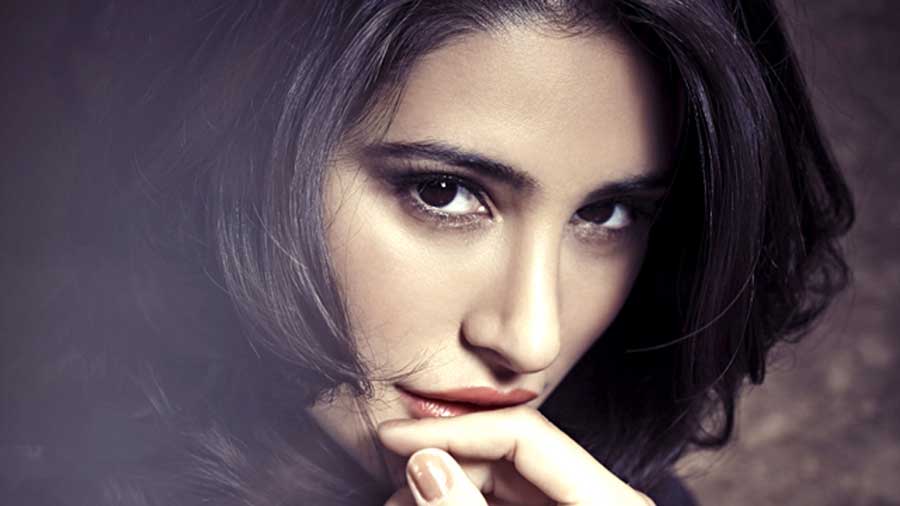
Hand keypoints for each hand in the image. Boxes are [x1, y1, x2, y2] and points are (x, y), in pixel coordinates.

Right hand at [378, 405, 654, 504]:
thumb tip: (425, 462)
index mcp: (611, 504)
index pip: (525, 432)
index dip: (455, 427)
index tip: (396, 435)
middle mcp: (598, 500)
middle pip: (510, 453)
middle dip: (442, 459)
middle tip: (390, 473)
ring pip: (502, 480)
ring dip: (445, 484)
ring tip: (397, 498)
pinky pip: (505, 503)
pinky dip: (462, 503)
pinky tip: (430, 504)